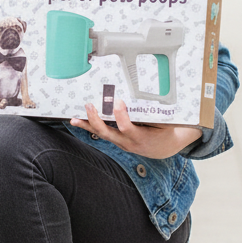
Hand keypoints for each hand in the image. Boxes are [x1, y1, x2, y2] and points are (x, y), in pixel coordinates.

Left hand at [71, 100, 201, 159]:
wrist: (163, 148)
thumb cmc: (165, 132)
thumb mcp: (167, 123)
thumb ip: (158, 113)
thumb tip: (153, 94)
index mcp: (141, 137)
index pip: (127, 128)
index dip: (121, 116)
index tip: (117, 101)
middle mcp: (128, 142)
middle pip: (108, 133)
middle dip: (96, 120)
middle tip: (89, 106)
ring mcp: (120, 143)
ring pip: (101, 134)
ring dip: (87, 125)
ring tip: (74, 118)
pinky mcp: (116, 140)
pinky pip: (101, 133)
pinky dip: (88, 127)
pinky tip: (76, 121)